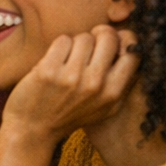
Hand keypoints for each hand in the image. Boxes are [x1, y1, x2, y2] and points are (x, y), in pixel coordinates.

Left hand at [4, 25, 139, 145]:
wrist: (32, 130)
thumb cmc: (68, 115)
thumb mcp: (104, 108)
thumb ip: (122, 83)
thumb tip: (132, 48)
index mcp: (113, 94)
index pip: (133, 53)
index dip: (124, 41)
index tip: (111, 43)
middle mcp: (95, 85)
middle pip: (108, 37)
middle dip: (98, 35)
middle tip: (88, 43)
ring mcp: (71, 78)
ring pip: (84, 37)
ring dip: (75, 43)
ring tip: (68, 58)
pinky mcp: (48, 71)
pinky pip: (62, 40)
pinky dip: (58, 46)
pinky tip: (54, 60)